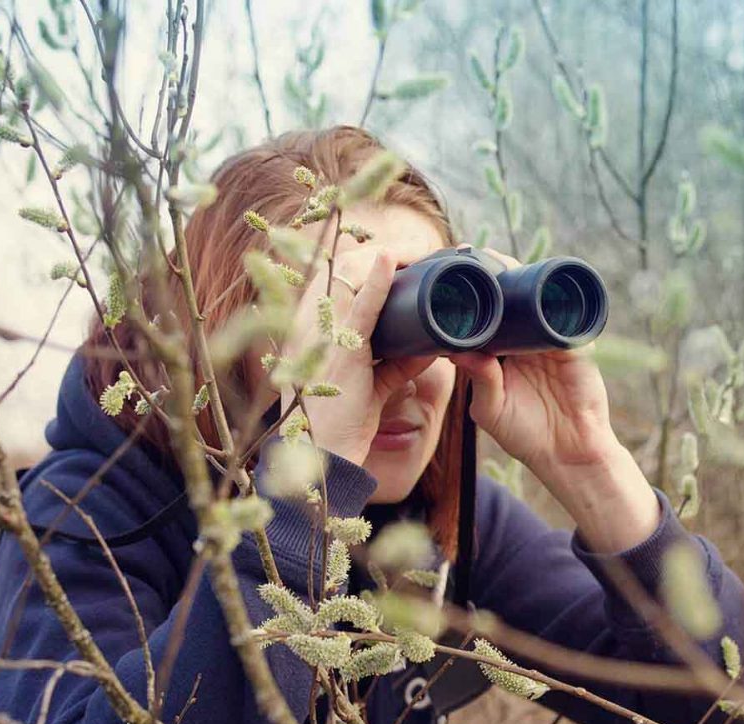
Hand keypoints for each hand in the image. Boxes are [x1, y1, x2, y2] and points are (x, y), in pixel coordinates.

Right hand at [279, 248, 436, 465]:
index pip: (336, 281)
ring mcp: (321, 337)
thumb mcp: (374, 383)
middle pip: (341, 271)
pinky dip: (376, 282)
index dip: (364, 261)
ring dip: (382, 258)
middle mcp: (309, 326)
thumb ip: (400, 362)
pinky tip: (389, 259)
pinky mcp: (341, 352)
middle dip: (376, 254)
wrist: (327, 456)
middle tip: (414, 247)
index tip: (394, 252)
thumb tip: (433, 345)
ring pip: (348, 279)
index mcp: (311, 330)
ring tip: (413, 246)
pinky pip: (359, 309)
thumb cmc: (345, 421)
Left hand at [448, 248, 617, 475]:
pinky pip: (565, 314)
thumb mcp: (492, 410)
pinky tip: (539, 282)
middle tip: (469, 253)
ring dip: (520, 277)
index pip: (482, 317)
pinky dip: (554, 298)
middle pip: (507, 299)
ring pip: (534, 298)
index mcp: (498, 354)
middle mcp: (522, 342)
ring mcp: (549, 340)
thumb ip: (480, 381)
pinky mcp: (574, 344)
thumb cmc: (526, 435)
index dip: (467, 299)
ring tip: (498, 260)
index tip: (446, 276)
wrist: (569, 453)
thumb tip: (458, 351)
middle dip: (491, 275)